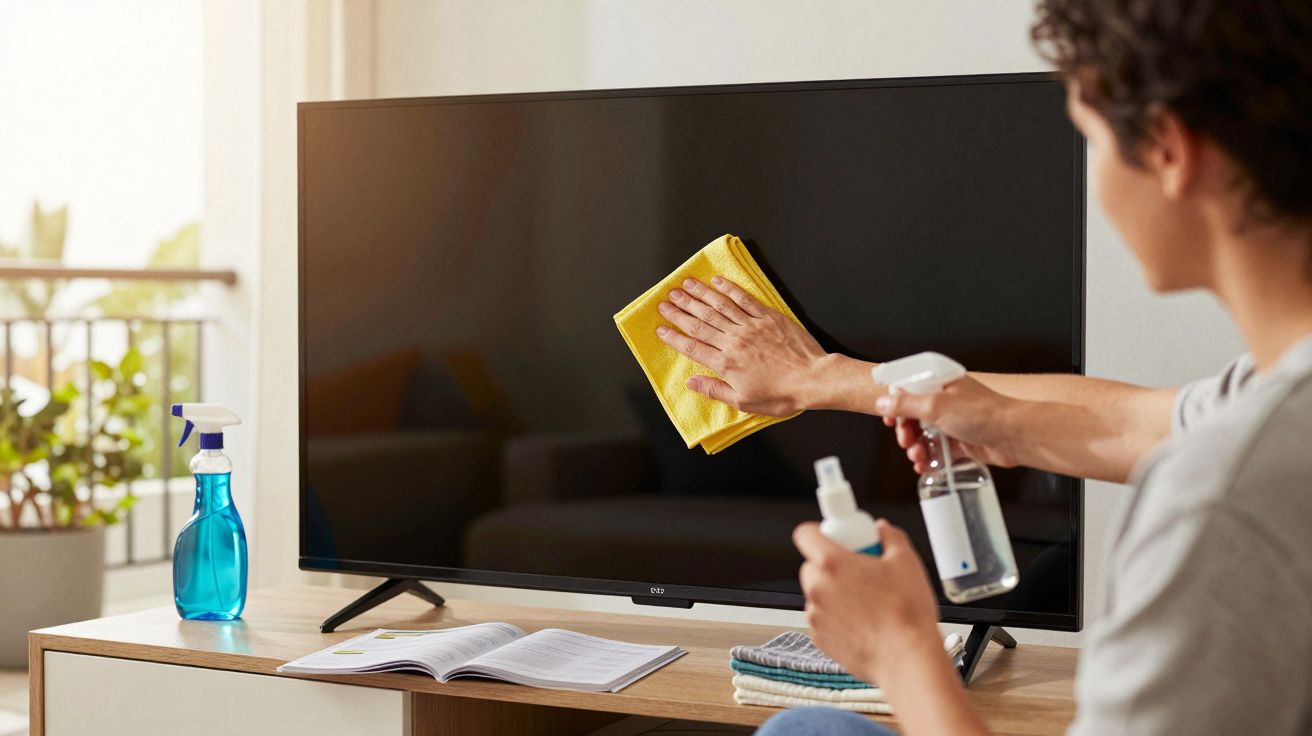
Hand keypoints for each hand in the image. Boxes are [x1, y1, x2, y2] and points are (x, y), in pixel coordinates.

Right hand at [655, 276, 826, 415]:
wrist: (812, 379)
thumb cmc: (781, 394)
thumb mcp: (744, 402)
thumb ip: (715, 390)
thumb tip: (691, 382)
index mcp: (726, 363)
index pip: (692, 346)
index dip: (673, 336)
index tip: (660, 327)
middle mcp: (734, 341)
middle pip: (700, 323)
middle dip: (680, 310)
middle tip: (665, 301)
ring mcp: (750, 326)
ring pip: (718, 307)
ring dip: (698, 295)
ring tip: (683, 286)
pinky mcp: (767, 317)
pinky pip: (743, 299)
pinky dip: (728, 289)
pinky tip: (716, 281)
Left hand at [793, 520, 943, 685]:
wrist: (907, 659)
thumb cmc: (906, 615)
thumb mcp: (906, 561)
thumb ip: (890, 537)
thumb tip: (883, 530)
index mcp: (832, 563)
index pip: (805, 534)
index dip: (819, 532)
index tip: (833, 536)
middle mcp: (818, 589)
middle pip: (811, 565)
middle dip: (830, 565)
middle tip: (858, 570)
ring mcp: (816, 616)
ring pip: (817, 594)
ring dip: (833, 593)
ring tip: (866, 600)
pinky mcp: (821, 639)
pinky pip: (823, 619)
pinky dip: (836, 617)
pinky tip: (863, 621)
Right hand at [874, 376, 1022, 473]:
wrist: (1014, 436)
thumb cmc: (984, 414)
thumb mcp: (935, 406)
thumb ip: (905, 404)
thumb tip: (882, 402)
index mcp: (940, 383)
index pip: (908, 389)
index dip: (895, 404)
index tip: (888, 418)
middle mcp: (947, 400)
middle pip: (913, 415)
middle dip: (906, 431)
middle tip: (906, 441)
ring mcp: (954, 421)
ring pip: (925, 435)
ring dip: (916, 447)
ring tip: (917, 456)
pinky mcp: (962, 441)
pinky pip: (939, 450)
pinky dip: (930, 458)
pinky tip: (925, 465)